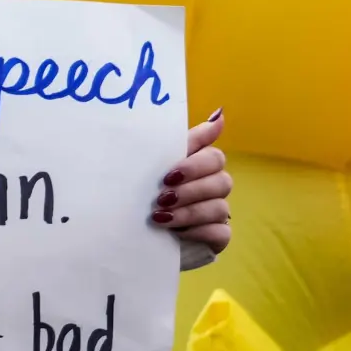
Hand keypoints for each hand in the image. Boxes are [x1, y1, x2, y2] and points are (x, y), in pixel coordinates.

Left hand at [154, 110, 230, 267]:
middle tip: (162, 196)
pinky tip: (177, 233)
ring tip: (160, 217)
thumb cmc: (140, 192)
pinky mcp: (217, 236)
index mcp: (198, 164)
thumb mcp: (150, 165)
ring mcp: (217, 211)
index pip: (213, 153)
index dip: (194, 164)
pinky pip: (220, 232)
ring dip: (189, 212)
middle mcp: (212, 185)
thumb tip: (219, 114)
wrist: (129, 232)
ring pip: (219, 207)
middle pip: (221, 179)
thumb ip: (177, 140)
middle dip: (190, 189)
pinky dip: (198, 231)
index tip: (170, 173)